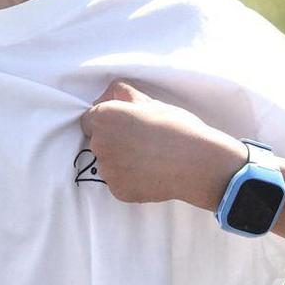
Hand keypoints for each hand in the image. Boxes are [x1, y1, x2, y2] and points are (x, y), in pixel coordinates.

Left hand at [80, 80, 245, 208]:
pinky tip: (151, 173)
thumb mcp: (151, 102)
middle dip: (114, 142)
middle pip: (98, 142)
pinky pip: (119, 183)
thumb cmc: (176, 127)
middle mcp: (99, 144)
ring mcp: (107, 171)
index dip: (108, 121)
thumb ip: (124, 94)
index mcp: (104, 118)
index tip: (126, 125)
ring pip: (108, 164)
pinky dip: (131, 180)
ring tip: (149, 158)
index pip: (89, 120)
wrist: (196, 163)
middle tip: (142, 142)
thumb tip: (109, 94)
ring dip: (122, 162)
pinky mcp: (118, 191)